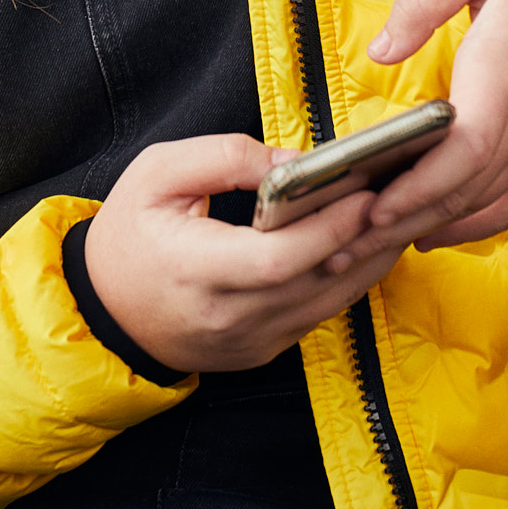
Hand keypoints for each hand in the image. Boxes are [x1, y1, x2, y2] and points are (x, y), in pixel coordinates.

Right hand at [83, 134, 406, 374]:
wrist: (104, 312)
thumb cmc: (128, 236)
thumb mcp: (155, 174)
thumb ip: (224, 157)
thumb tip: (293, 162)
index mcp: (196, 272)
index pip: (278, 259)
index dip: (329, 227)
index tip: (366, 192)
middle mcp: (228, 318)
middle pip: (317, 281)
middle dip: (366, 237)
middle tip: (403, 194)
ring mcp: (249, 342)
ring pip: (328, 303)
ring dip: (368, 259)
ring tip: (397, 213)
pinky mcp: (262, 351)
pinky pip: (317, 314)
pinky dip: (346, 279)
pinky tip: (365, 243)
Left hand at [339, 0, 507, 261]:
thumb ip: (421, 2)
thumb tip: (379, 52)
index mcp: (506, 74)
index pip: (461, 155)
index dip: (415, 191)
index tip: (370, 209)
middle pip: (465, 193)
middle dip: (403, 224)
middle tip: (346, 246)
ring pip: (489, 205)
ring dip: (433, 229)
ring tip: (379, 244)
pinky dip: (476, 222)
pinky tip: (439, 229)